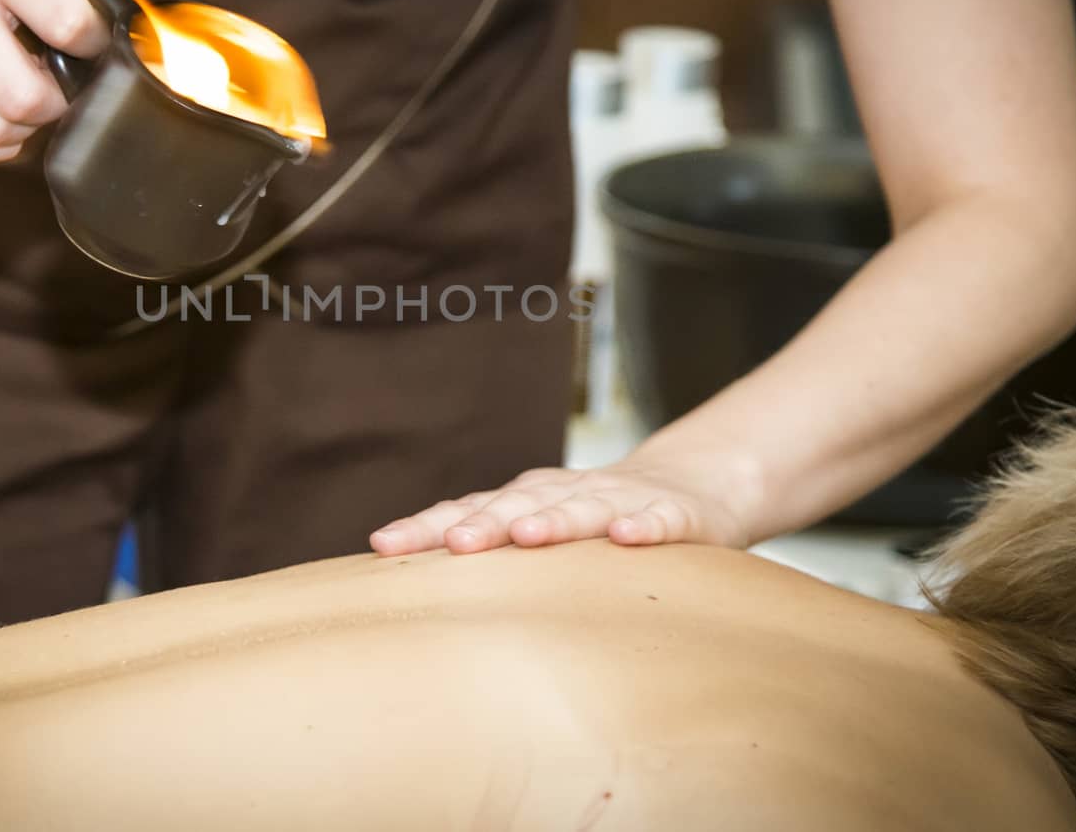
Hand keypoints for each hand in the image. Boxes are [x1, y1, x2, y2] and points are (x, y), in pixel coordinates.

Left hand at [370, 452, 757, 555]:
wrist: (691, 484)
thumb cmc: (597, 516)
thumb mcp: (540, 528)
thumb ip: (491, 550)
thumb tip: (408, 592)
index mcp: (525, 500)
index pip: (468, 510)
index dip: (428, 527)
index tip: (384, 545)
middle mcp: (564, 494)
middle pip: (518, 507)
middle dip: (485, 523)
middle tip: (454, 544)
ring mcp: (618, 501)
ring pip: (583, 510)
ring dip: (555, 521)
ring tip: (527, 535)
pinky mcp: (672, 514)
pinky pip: (656, 521)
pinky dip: (643, 527)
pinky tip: (628, 538)